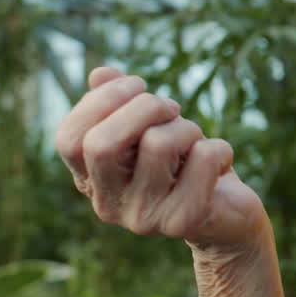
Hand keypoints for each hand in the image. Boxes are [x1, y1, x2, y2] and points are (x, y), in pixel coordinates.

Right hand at [54, 66, 266, 251]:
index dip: (102, 99)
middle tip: (171, 108)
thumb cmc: (182, 162)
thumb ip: (121, 102)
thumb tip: (100, 74)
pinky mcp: (182, 221)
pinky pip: (204, 158)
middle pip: (102, 143)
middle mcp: (108, 203)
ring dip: (188, 127)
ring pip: (158, 143)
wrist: (227, 215)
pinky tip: (220, 164)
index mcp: (90, 179)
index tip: (137, 85)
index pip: (68, 138)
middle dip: (145, 106)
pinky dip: (220, 148)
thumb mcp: (150, 128)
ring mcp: (143, 218)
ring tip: (196, 141)